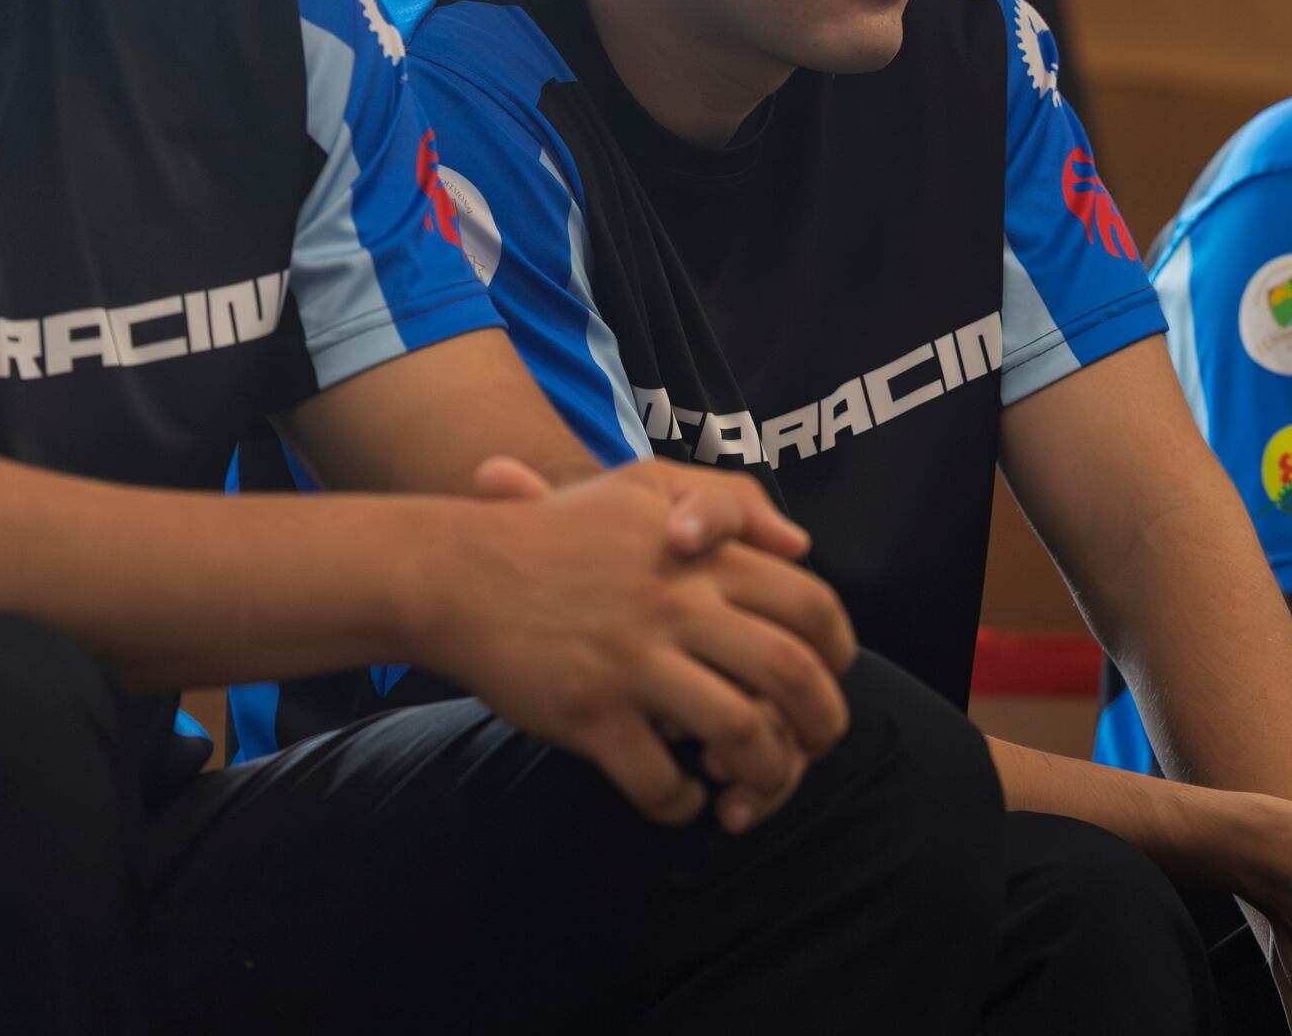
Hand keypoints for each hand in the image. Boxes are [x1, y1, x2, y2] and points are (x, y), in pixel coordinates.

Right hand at [440, 457, 855, 831]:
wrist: (455, 574)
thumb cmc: (555, 533)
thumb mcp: (643, 487)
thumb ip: (728, 501)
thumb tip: (800, 545)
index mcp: (702, 554)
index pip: (811, 605)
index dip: (837, 654)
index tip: (828, 681)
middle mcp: (677, 604)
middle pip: (792, 674)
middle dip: (819, 725)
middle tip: (810, 749)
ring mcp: (633, 659)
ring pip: (738, 732)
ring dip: (762, 774)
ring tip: (746, 785)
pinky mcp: (590, 711)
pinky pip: (658, 779)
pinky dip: (680, 803)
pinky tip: (681, 799)